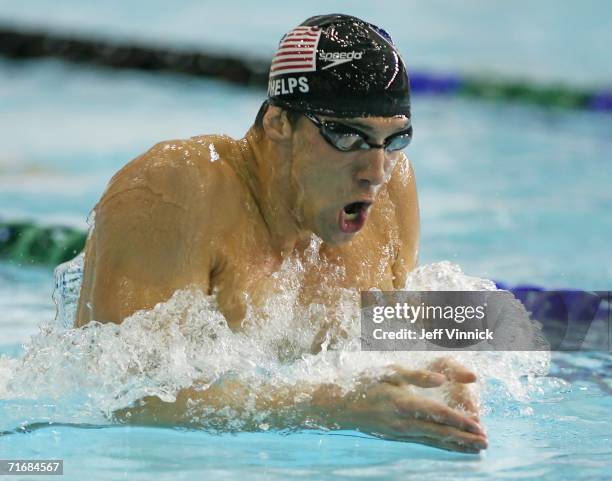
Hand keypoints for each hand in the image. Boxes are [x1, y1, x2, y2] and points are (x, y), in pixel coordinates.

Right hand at [328, 361, 486, 452]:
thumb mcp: (389, 372)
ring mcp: (400, 433)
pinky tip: (451, 447)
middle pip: (440, 432)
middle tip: (485, 443)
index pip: (438, 413)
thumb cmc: (366, 383)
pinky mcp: (397, 437)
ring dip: (456, 445)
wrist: (342, 406)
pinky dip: (441, 446)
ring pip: (434, 440)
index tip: (478, 426)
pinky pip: (424, 443)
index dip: (459, 420)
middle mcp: (404, 422)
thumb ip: (416, 375)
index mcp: (403, 403)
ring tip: (475, 450)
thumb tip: (441, 379)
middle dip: (464, 438)